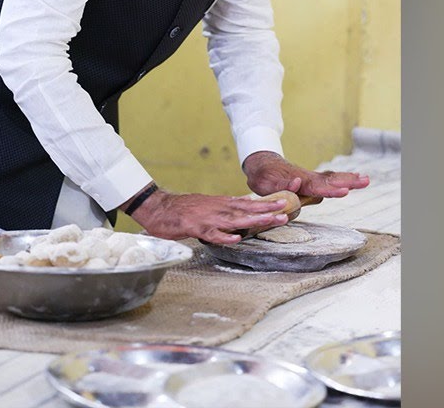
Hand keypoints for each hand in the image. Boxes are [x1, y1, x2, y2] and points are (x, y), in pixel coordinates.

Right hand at [124, 187, 291, 244]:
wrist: (158, 207)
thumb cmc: (183, 209)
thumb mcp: (209, 203)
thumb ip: (227, 205)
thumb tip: (245, 203)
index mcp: (221, 203)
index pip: (247, 203)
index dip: (265, 203)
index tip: (283, 203)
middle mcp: (217, 208)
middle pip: (246, 209)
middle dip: (266, 210)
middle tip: (285, 212)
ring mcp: (207, 218)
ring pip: (234, 219)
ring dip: (253, 219)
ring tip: (271, 221)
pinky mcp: (194, 227)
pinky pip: (211, 233)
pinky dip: (224, 236)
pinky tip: (236, 239)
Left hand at [242, 151, 369, 198]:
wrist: (261, 165)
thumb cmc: (263, 176)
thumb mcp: (265, 183)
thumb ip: (282, 186)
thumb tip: (297, 184)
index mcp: (297, 182)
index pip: (316, 187)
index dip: (330, 190)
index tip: (345, 191)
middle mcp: (307, 179)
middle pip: (330, 181)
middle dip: (348, 181)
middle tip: (365, 181)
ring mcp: (310, 179)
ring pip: (332, 178)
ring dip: (349, 179)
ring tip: (366, 180)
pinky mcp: (311, 181)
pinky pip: (329, 180)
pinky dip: (342, 179)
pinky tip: (355, 180)